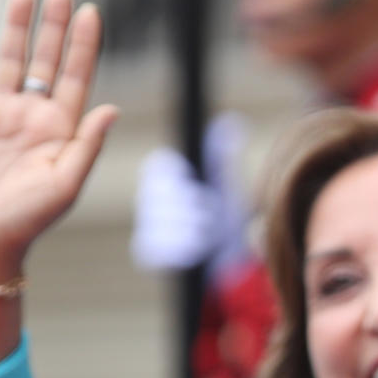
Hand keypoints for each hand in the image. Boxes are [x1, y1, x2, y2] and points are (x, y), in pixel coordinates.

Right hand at [0, 0, 117, 272]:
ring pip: (11, 60)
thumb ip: (88, 144)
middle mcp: (34, 114)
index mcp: (63, 127)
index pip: (78, 76)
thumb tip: (112, 108)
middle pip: (47, 59)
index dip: (84, 44)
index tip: (92, 12)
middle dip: (54, 26)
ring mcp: (1, 112)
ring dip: (17, 28)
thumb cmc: (29, 217)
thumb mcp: (66, 182)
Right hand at [131, 114, 252, 273]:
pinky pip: (158, 246)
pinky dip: (183, 248)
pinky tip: (197, 248)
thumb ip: (223, 155)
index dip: (177, 174)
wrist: (229, 257)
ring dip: (192, 227)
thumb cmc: (225, 214)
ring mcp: (146, 224)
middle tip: (211, 213)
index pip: (159, 164)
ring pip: (161, 222)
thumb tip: (231, 120)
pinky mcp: (147, 251)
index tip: (195, 184)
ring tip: (209, 232)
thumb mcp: (227, 183)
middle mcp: (150, 198)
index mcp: (166, 175)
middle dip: (191, 205)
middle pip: (159, 193)